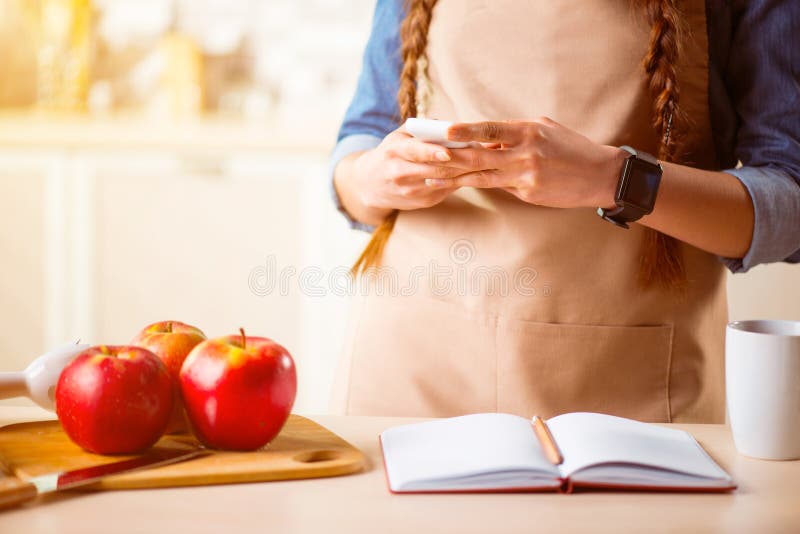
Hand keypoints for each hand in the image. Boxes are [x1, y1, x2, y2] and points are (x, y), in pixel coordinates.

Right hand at [351, 127, 505, 212]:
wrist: (370, 185)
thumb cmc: (389, 154)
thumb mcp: (397, 136)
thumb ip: (420, 127)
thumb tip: (449, 125)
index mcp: (394, 152)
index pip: (414, 152)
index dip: (432, 152)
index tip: (448, 151)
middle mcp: (400, 174)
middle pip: (434, 169)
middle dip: (459, 161)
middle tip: (481, 152)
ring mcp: (411, 191)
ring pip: (443, 181)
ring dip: (464, 171)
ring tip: (481, 160)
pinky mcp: (421, 202)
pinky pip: (446, 190)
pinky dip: (459, 180)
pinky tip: (472, 172)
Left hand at [425, 117, 627, 208]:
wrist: (600, 175)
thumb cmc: (571, 148)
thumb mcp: (545, 130)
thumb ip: (515, 133)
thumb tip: (487, 137)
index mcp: (528, 131)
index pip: (490, 130)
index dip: (466, 131)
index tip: (444, 131)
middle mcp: (525, 153)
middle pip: (480, 156)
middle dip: (450, 156)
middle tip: (425, 156)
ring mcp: (526, 176)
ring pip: (483, 176)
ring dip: (455, 177)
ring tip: (431, 178)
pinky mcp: (528, 194)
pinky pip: (499, 188)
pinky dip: (477, 184)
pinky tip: (458, 186)